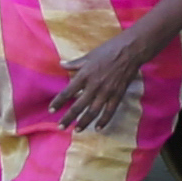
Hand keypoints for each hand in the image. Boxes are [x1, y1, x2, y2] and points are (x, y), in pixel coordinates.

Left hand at [58, 27, 172, 133]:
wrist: (130, 51)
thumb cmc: (108, 50)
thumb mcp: (89, 55)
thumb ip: (74, 63)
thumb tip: (61, 64)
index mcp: (84, 75)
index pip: (68, 92)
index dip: (58, 102)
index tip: (51, 110)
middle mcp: (94, 85)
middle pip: (78, 106)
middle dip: (68, 118)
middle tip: (60, 127)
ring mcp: (106, 92)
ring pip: (93, 111)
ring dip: (84, 122)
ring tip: (77, 130)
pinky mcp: (117, 95)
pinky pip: (109, 111)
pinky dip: (104, 120)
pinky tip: (98, 128)